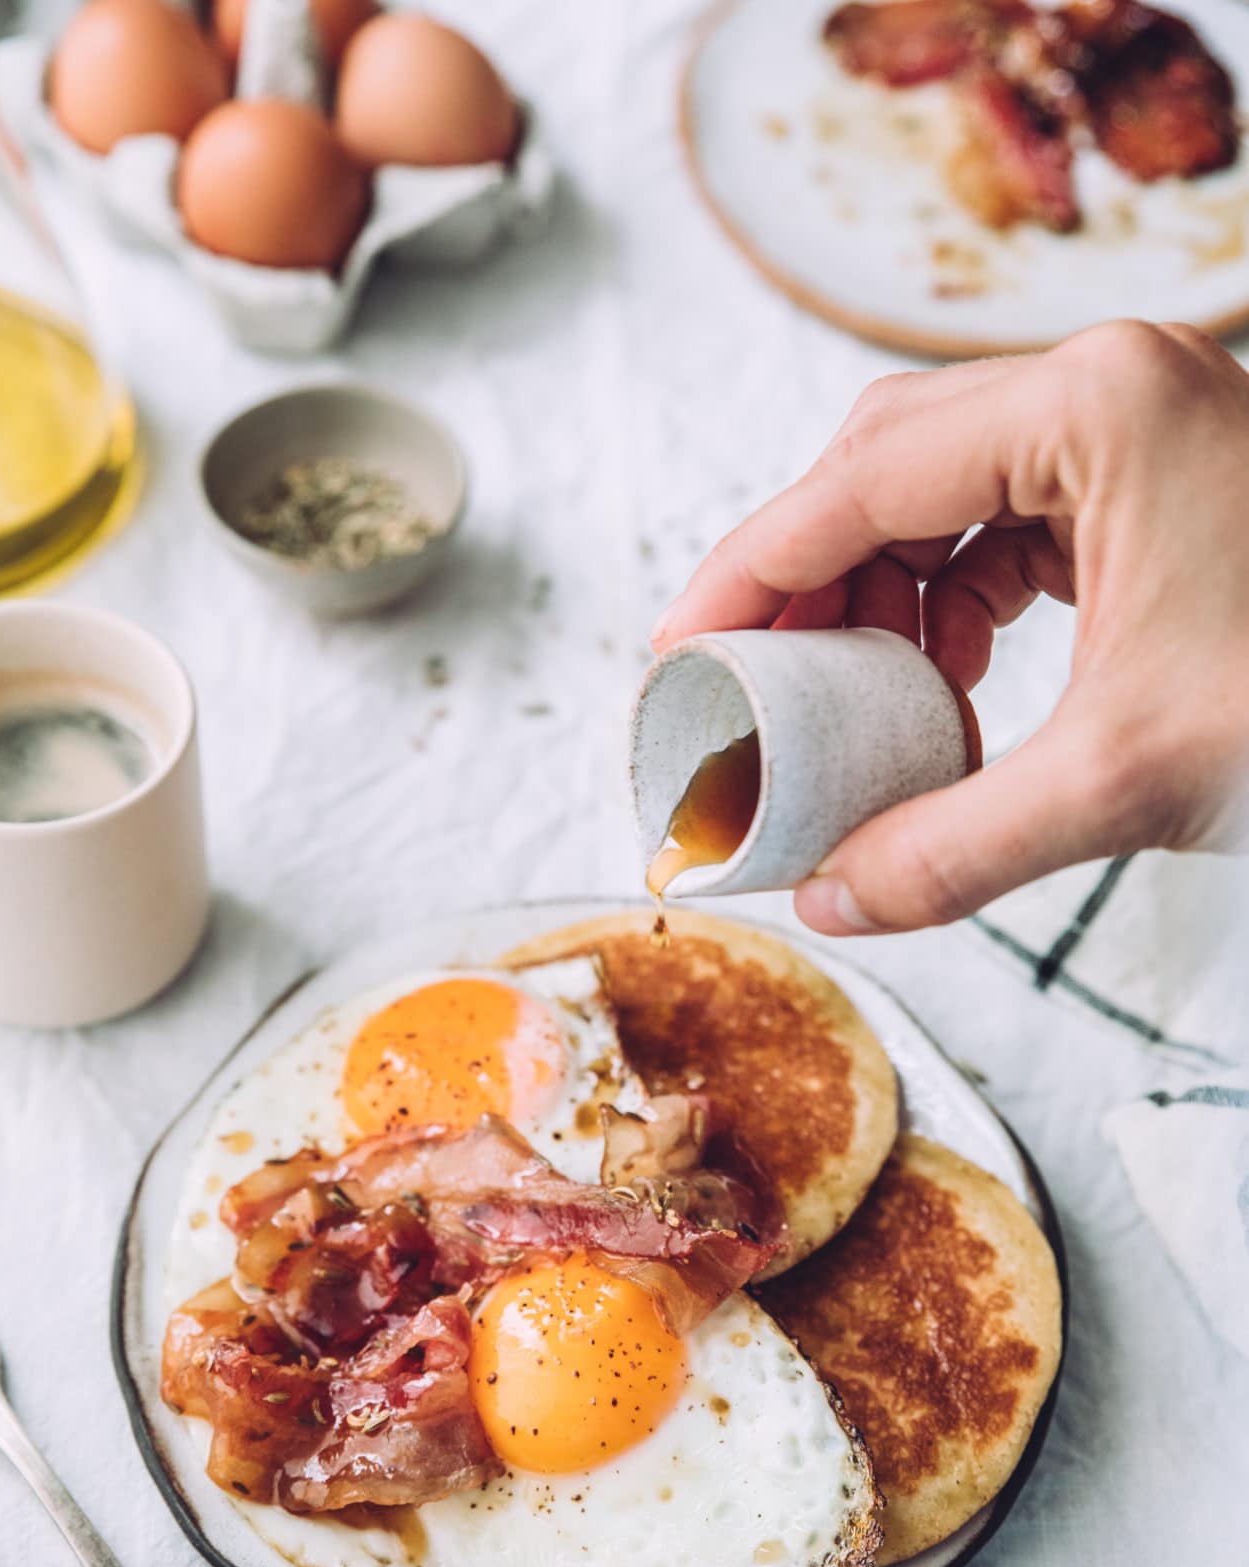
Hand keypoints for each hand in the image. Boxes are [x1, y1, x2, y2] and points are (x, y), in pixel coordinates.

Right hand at [652, 321, 1248, 933]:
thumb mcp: (1127, 781)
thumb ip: (957, 848)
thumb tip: (833, 907)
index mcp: (1095, 409)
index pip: (859, 481)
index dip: (748, 576)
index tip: (679, 656)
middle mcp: (1110, 387)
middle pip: (887, 465)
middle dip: (805, 582)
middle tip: (743, 686)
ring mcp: (1140, 426)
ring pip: (945, 490)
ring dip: (879, 595)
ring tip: (850, 702)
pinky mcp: (1159, 480)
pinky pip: (1011, 522)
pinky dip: (955, 601)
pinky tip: (945, 682)